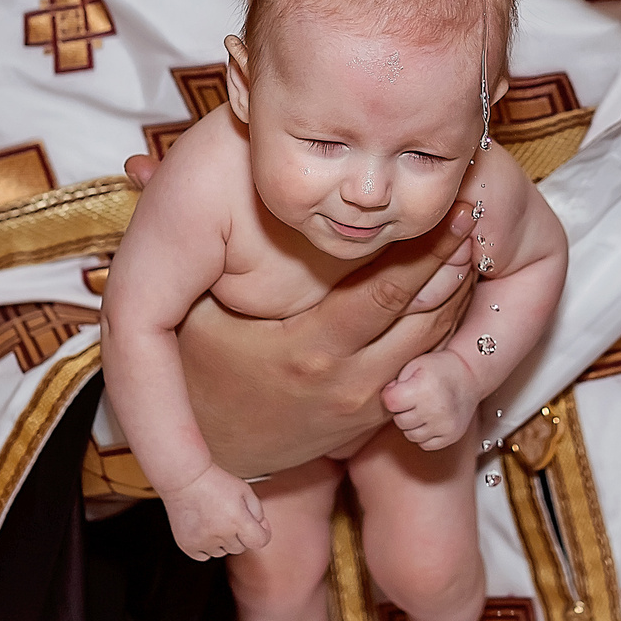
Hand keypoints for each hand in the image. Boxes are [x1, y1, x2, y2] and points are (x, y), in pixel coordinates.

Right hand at [124, 153, 474, 476]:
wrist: (213, 461)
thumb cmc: (197, 375)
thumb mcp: (186, 313)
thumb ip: (175, 242)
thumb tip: (138, 160)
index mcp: (308, 352)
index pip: (387, 291)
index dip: (426, 244)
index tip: (452, 201)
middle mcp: (351, 382)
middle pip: (429, 313)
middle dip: (457, 259)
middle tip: (482, 204)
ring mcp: (371, 404)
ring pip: (438, 339)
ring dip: (460, 288)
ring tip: (476, 233)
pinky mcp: (380, 415)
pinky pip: (429, 362)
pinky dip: (448, 322)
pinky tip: (457, 280)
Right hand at [159, 465, 270, 560]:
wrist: (184, 478)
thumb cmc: (214, 481)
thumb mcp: (244, 489)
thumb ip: (257, 511)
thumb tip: (260, 527)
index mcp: (237, 519)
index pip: (260, 541)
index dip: (263, 533)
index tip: (259, 526)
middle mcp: (220, 533)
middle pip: (240, 547)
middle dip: (239, 534)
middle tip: (229, 515)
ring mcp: (202, 541)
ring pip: (222, 552)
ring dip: (222, 541)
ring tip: (213, 520)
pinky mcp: (187, 545)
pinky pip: (204, 555)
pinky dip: (206, 546)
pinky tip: (203, 529)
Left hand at [380, 352, 478, 451]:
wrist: (469, 375)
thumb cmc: (439, 368)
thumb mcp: (414, 365)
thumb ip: (396, 382)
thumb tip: (387, 401)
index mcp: (424, 389)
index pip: (391, 403)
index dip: (391, 395)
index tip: (400, 389)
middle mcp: (436, 410)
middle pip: (400, 421)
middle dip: (402, 410)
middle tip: (414, 398)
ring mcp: (445, 425)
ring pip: (411, 435)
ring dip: (412, 424)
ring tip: (423, 409)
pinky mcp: (451, 436)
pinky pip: (425, 444)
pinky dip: (424, 434)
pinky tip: (431, 420)